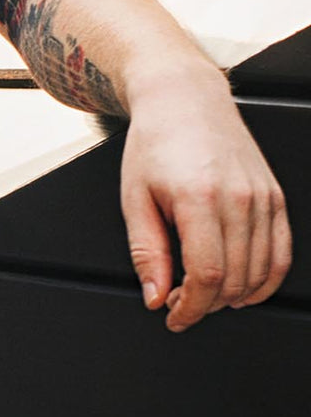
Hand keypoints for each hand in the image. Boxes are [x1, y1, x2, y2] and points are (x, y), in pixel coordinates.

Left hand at [120, 70, 292, 331]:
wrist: (184, 99)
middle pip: (234, 278)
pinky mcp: (275, 197)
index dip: (190, 307)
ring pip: (260, 271)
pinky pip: (282, 253)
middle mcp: (238, 198)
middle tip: (179, 302)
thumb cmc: (155, 143)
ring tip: (204, 293)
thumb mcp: (134, 197)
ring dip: (233, 295)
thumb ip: (146, 252)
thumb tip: (155, 296)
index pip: (205, 274)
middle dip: (205, 304)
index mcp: (198, 197)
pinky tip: (243, 288)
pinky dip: (266, 279)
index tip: (174, 316)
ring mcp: (263, 197)